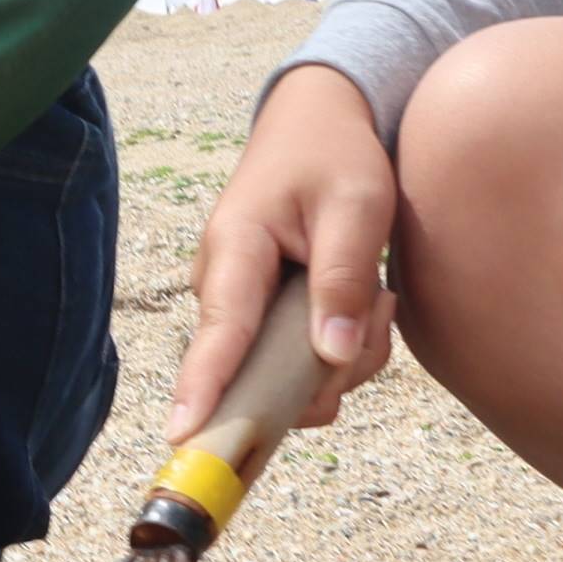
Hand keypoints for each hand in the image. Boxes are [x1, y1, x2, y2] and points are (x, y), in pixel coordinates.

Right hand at [171, 69, 399, 441]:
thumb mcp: (355, 206)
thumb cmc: (333, 156)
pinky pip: (301, 366)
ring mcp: (240, 308)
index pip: (219, 332)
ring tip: (376, 294)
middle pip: (261, 375)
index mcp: (236, 250)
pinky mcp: (261, 322)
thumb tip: (332, 357)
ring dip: (346, 358)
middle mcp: (224, 287)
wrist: (317, 125)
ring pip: (289, 379)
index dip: (203, 388)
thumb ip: (343, 279)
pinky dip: (343, 351)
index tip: (184, 436)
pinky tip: (365, 303)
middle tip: (378, 306)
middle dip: (328, 369)